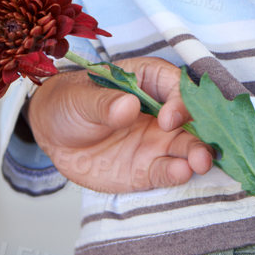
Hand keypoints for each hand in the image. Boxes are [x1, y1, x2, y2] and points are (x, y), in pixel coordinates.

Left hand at [25, 57, 215, 193]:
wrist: (52, 134)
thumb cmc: (71, 102)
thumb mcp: (82, 98)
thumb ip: (105, 103)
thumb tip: (128, 105)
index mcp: (148, 81)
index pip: (176, 87)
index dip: (178, 103)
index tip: (167, 120)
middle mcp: (160, 111)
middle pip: (190, 119)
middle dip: (201, 133)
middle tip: (203, 150)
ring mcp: (156, 141)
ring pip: (185, 146)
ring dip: (197, 154)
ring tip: (201, 163)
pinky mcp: (146, 167)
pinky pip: (165, 170)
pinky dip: (175, 172)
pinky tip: (181, 173)